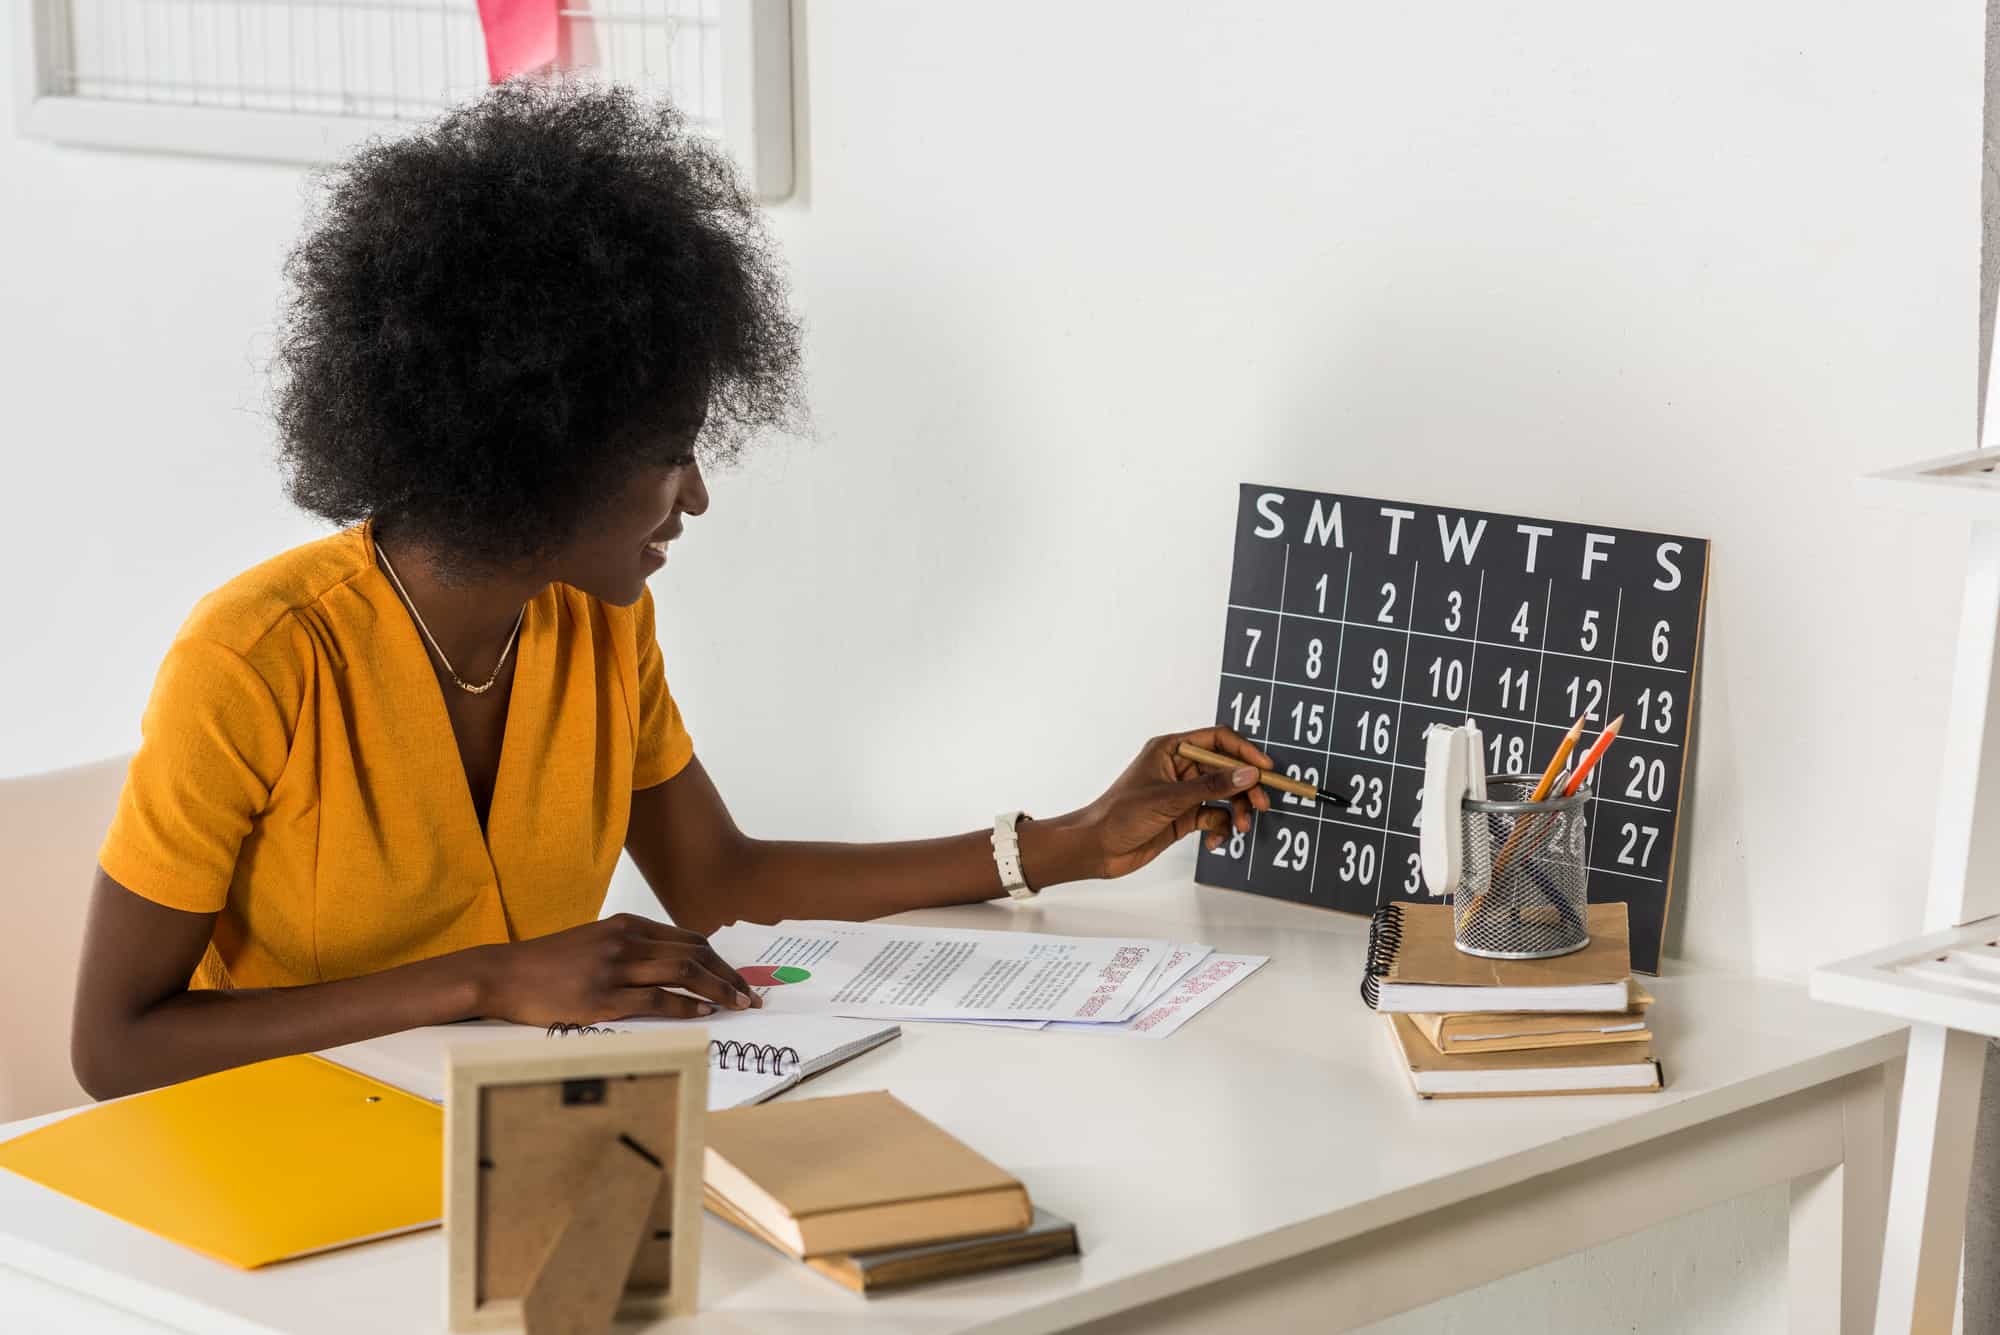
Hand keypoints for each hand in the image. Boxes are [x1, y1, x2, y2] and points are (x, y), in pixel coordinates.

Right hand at [474, 914, 759, 1024]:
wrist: (502, 974)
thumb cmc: (548, 964)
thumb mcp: (594, 942)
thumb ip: (630, 948)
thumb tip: (670, 965)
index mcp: (625, 924)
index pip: (688, 938)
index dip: (720, 959)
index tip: (739, 977)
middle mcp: (624, 940)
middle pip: (694, 953)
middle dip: (728, 975)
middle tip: (750, 994)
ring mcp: (612, 968)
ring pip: (681, 972)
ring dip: (717, 989)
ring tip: (738, 1004)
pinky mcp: (600, 997)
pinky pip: (655, 999)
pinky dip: (685, 1005)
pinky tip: (704, 1013)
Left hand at [1023, 727, 1274, 884]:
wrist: (1096, 848)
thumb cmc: (1120, 815)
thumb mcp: (1169, 799)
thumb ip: (1211, 786)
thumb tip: (1248, 773)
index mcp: (1171, 749)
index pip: (1217, 740)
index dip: (1244, 751)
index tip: (1265, 768)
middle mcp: (1179, 767)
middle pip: (1226, 769)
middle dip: (1245, 786)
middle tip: (1260, 804)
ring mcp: (1182, 793)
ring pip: (1223, 794)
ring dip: (1235, 810)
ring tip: (1240, 828)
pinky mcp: (1183, 816)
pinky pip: (1213, 816)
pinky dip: (1220, 827)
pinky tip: (1214, 841)